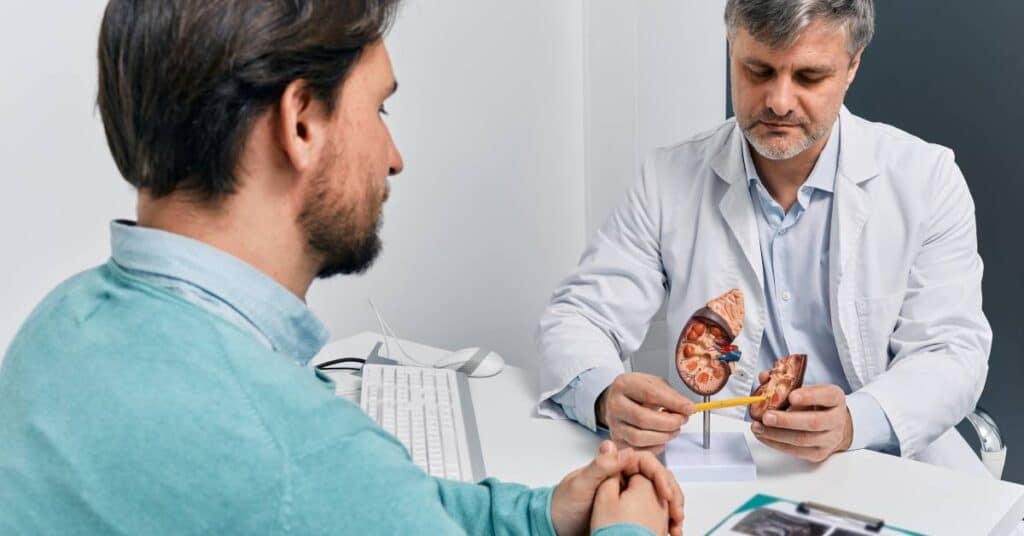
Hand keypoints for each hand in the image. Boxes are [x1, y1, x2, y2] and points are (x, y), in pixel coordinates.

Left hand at [551, 440, 683, 535]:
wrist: (556, 526)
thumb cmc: (562, 503)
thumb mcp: (580, 484)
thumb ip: (600, 466)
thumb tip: (622, 449)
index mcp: (614, 465)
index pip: (646, 462)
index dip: (660, 476)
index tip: (666, 494)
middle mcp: (623, 477)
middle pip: (658, 480)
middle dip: (672, 495)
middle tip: (678, 515)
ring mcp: (628, 495)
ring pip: (659, 497)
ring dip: (672, 511)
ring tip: (676, 528)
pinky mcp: (629, 511)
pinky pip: (654, 513)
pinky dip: (664, 522)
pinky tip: (668, 532)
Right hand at [596, 372, 695, 451]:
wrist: (618, 400)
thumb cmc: (637, 392)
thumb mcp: (654, 383)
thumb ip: (671, 395)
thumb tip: (687, 408)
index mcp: (624, 385)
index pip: (650, 395)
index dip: (673, 403)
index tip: (689, 408)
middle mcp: (615, 404)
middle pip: (643, 419)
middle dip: (669, 423)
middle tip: (682, 420)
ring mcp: (614, 424)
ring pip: (639, 438)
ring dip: (663, 436)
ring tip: (674, 429)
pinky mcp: (617, 440)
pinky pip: (638, 449)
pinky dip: (655, 446)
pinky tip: (662, 437)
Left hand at [750, 372, 852, 462]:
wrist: (832, 425)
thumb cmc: (816, 404)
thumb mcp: (806, 388)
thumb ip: (784, 382)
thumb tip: (764, 377)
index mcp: (835, 398)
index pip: (827, 396)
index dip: (809, 396)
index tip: (792, 396)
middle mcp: (836, 419)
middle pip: (813, 422)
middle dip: (786, 420)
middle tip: (767, 416)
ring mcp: (830, 438)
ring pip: (803, 439)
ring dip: (777, 434)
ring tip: (759, 427)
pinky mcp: (819, 453)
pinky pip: (797, 451)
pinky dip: (776, 444)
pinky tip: (764, 436)